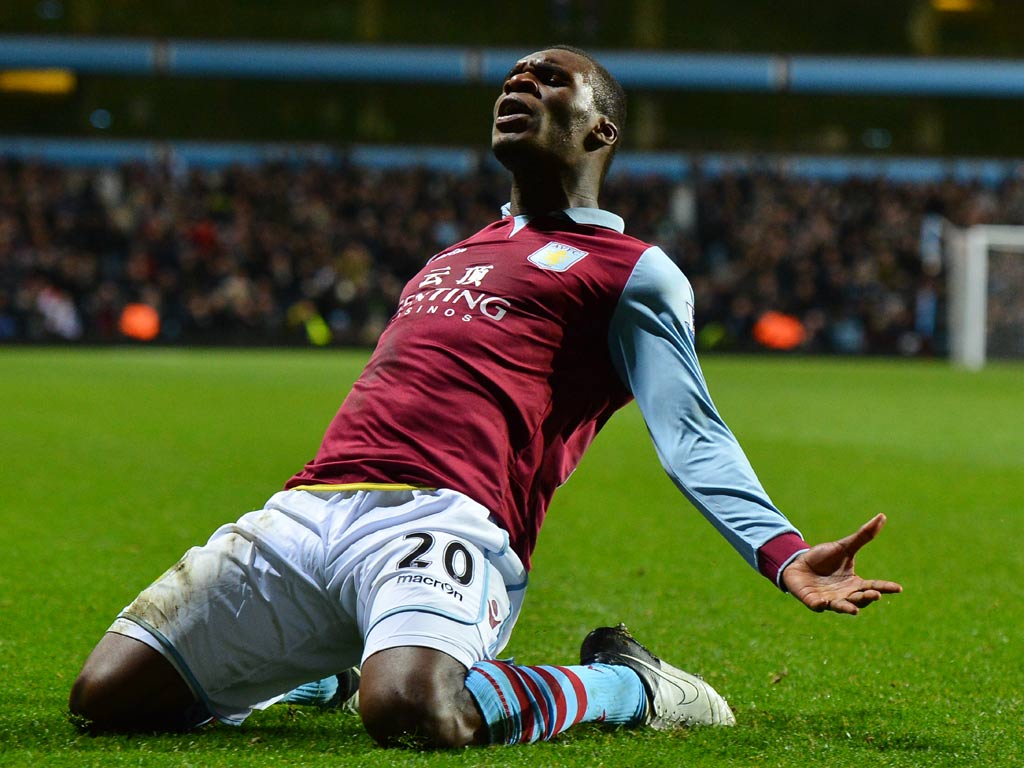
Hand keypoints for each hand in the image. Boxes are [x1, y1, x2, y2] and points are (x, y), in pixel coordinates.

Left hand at [781, 513, 902, 614]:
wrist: (798, 563)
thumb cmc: (824, 558)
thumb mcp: (844, 547)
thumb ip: (863, 536)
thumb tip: (882, 516)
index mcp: (855, 584)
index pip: (873, 586)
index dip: (885, 587)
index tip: (898, 588)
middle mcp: (845, 595)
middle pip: (860, 599)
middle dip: (867, 598)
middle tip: (876, 595)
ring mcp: (829, 599)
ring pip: (840, 606)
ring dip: (847, 608)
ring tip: (854, 611)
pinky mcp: (812, 600)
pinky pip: (816, 605)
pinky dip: (819, 605)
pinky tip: (822, 603)